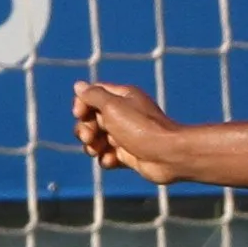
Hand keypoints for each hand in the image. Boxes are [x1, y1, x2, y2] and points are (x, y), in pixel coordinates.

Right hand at [72, 80, 193, 184]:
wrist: (168, 155)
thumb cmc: (141, 127)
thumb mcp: (113, 106)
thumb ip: (93, 96)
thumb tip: (79, 86)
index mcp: (122, 97)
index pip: (92, 95)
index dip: (81, 104)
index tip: (80, 114)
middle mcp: (123, 114)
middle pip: (91, 119)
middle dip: (84, 129)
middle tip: (90, 137)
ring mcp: (126, 135)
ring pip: (96, 140)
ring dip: (91, 146)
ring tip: (98, 150)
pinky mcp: (129, 154)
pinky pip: (107, 156)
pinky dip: (106, 159)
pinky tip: (113, 160)